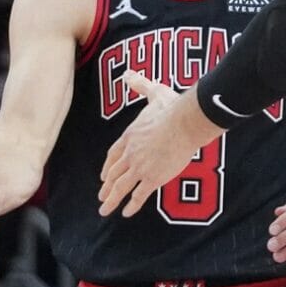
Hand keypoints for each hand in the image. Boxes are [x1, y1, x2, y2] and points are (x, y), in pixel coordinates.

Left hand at [99, 72, 220, 217]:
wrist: (184, 123)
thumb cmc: (171, 108)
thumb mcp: (153, 93)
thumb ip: (140, 85)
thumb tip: (129, 74)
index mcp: (130, 136)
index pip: (114, 155)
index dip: (108, 166)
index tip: (104, 175)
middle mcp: (131, 154)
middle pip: (114, 173)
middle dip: (107, 186)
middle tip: (101, 196)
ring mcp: (140, 167)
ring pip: (121, 187)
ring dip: (112, 199)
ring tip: (105, 210)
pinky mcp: (154, 178)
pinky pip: (140, 195)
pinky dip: (132, 205)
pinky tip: (126, 213)